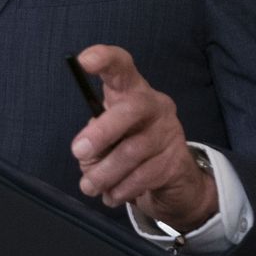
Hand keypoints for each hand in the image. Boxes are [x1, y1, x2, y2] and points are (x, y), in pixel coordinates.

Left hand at [69, 44, 217, 231]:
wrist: (173, 178)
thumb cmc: (129, 146)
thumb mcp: (109, 138)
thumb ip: (95, 141)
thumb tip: (86, 155)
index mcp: (132, 91)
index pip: (121, 67)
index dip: (104, 59)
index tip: (83, 61)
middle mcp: (155, 105)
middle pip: (130, 110)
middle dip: (101, 132)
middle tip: (78, 152)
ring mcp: (169, 132)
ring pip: (133, 151)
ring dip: (105, 173)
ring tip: (89, 186)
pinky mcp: (177, 161)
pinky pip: (143, 176)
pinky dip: (121, 189)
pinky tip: (111, 195)